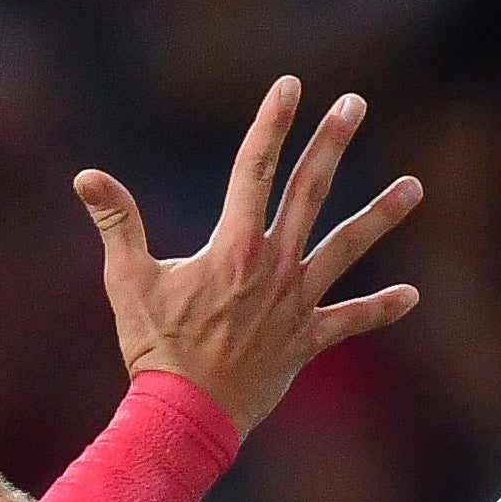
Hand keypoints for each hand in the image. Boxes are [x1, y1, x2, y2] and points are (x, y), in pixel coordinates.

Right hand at [77, 76, 419, 431]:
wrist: (187, 415)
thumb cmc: (155, 349)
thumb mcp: (129, 281)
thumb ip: (117, 223)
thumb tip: (86, 176)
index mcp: (234, 246)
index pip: (255, 168)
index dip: (272, 123)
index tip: (290, 85)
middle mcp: (274, 265)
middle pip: (310, 191)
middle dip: (331, 143)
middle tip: (355, 103)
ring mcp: (296, 302)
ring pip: (347, 247)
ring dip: (381, 214)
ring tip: (414, 185)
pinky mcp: (307, 339)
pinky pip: (350, 320)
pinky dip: (380, 309)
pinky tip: (412, 296)